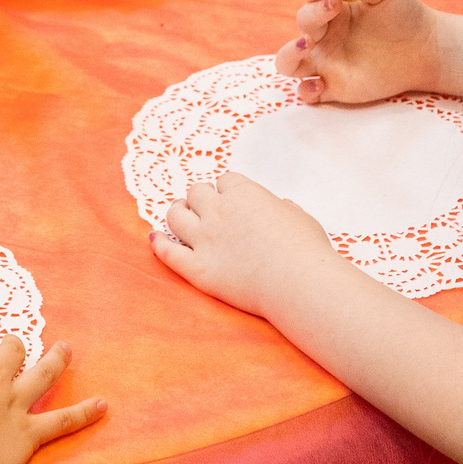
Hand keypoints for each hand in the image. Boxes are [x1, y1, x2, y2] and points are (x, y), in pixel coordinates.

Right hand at [0, 327, 101, 463]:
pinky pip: (63, 420)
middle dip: (13, 346)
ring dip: (58, 359)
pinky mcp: (30, 433)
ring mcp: (16, 404)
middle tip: (13, 349)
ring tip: (66, 350)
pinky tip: (102, 406)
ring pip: (45, 373)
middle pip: (12, 348)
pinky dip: (85, 414)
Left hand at [151, 173, 340, 318]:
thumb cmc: (306, 250)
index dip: (228, 190)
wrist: (300, 283)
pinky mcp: (198, 269)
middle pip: (197, 192)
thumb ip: (283, 208)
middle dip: (201, 197)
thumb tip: (280, 207)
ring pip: (176, 215)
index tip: (233, 199)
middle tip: (204, 207)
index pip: (225, 181)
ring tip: (179, 214)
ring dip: (177, 212)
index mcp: (244, 193)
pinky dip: (159, 243)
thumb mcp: (299, 217)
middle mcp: (219, 211)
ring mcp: (205, 240)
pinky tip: (156, 238)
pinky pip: (168, 253)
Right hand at [274, 0, 437, 105]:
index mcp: (332, 8)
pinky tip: (318, 84)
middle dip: (312, 14)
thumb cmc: (404, 14)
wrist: (425, 48)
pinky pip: (309, 92)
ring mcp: (326, 61)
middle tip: (333, 7)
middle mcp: (325, 34)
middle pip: (303, 23)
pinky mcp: (334, 87)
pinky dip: (306, 90)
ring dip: (289, 54)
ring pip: (288, 62)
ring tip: (305, 46)